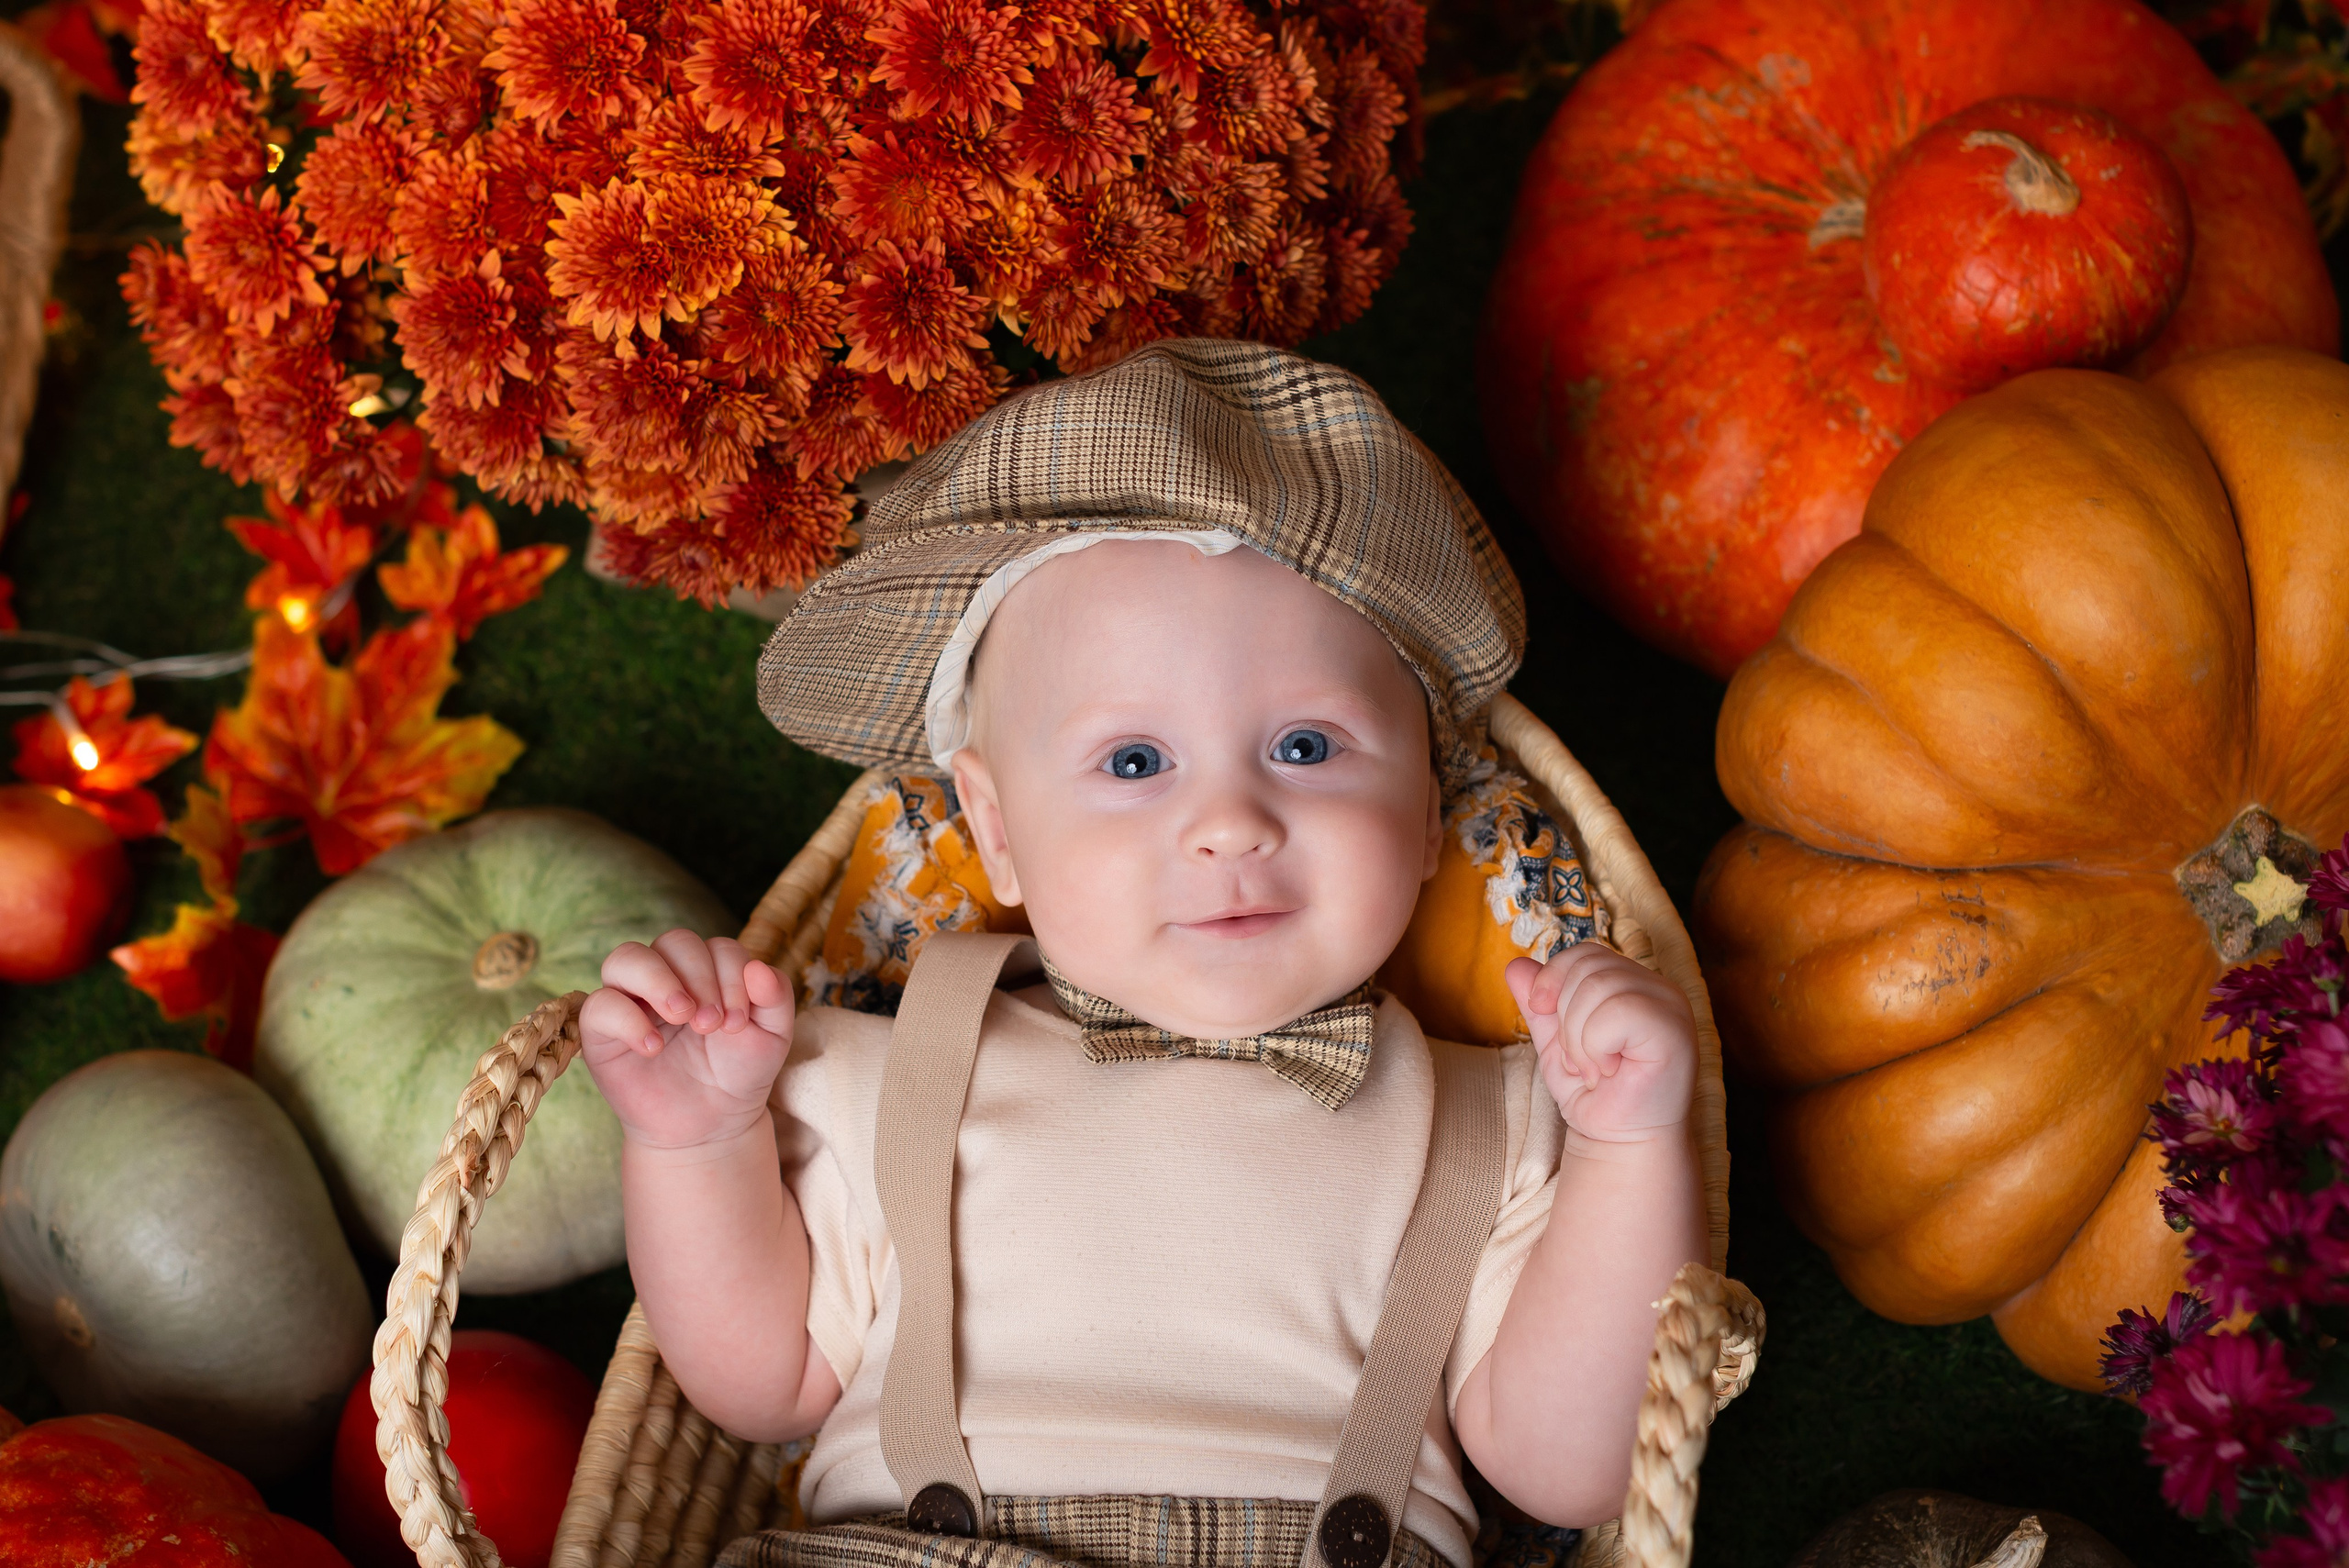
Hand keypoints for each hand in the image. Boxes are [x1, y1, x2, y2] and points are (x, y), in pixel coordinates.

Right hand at [580, 930, 794, 1150]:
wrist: (710, 1125)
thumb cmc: (739, 1072)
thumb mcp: (772, 1036)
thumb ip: (775, 998)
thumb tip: (759, 967)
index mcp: (709, 970)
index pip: (717, 947)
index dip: (732, 977)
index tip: (738, 1022)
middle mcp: (667, 976)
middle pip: (674, 941)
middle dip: (699, 977)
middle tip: (711, 1024)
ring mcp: (631, 1000)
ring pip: (626, 957)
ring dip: (658, 981)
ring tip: (682, 1017)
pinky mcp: (602, 1032)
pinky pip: (598, 1005)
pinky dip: (627, 1019)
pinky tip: (654, 1047)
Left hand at [1505, 942, 1694, 1143]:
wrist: (1618, 1142)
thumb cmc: (1593, 1094)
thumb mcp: (1555, 1041)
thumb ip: (1540, 1003)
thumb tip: (1515, 965)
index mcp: (1635, 984)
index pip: (1586, 953)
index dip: (1553, 979)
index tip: (1546, 1017)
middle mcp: (1659, 988)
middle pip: (1587, 967)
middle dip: (1565, 1019)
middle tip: (1580, 1060)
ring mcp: (1671, 1007)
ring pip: (1598, 988)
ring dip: (1579, 1039)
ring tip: (1594, 1069)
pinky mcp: (1674, 1031)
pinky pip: (1617, 1012)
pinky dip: (1596, 1047)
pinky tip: (1608, 1071)